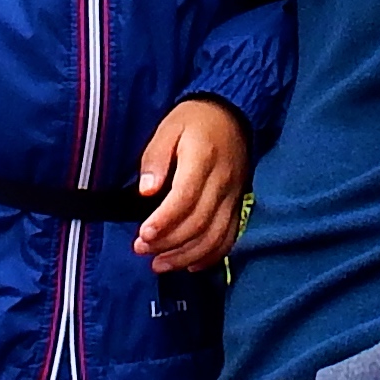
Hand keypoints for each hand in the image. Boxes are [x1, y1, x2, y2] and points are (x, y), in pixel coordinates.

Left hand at [129, 98, 248, 271]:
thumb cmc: (194, 121)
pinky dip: (210, 256)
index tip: (143, 235)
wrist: (233, 114)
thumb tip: (146, 190)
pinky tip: (189, 265)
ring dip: (185, 256)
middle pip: (198, 222)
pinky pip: (229, 238)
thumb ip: (155, 158)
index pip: (185, 198)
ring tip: (159, 264)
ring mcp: (234, 197)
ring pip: (214, 236)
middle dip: (168, 242)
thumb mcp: (168, 128)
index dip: (164, 221)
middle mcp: (222, 182)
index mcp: (203, 159)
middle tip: (141, 250)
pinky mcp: (239, 205)